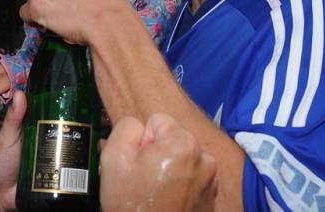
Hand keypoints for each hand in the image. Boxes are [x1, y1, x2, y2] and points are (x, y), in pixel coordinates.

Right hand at [99, 113, 216, 211]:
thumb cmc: (132, 205)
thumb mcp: (114, 158)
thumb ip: (126, 128)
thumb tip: (140, 128)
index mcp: (183, 143)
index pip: (157, 121)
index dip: (142, 141)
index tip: (138, 164)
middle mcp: (204, 157)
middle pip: (171, 139)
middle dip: (156, 154)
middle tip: (142, 180)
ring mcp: (210, 179)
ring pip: (181, 158)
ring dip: (168, 169)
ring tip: (154, 192)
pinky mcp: (211, 196)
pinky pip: (190, 177)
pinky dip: (179, 185)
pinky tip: (166, 200)